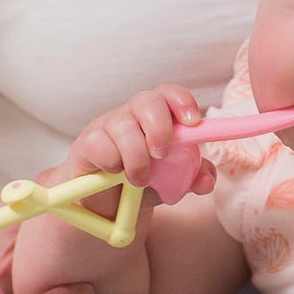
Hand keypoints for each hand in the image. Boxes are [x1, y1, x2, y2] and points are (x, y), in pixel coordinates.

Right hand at [67, 83, 215, 194]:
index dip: (183, 102)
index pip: (170, 94)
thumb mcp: (173, 180)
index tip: (193, 122)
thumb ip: (193, 177)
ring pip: (123, 126)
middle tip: (162, 154)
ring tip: (140, 179)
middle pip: (147, 101)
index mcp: (158, 115)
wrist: (107, 200)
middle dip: (159, 127)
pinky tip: (114, 173)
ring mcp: (108, 125)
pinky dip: (111, 163)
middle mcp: (133, 113)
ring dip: (136, 157)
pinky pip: (99, 145)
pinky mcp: (87, 142)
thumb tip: (206, 181)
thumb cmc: (144, 178)